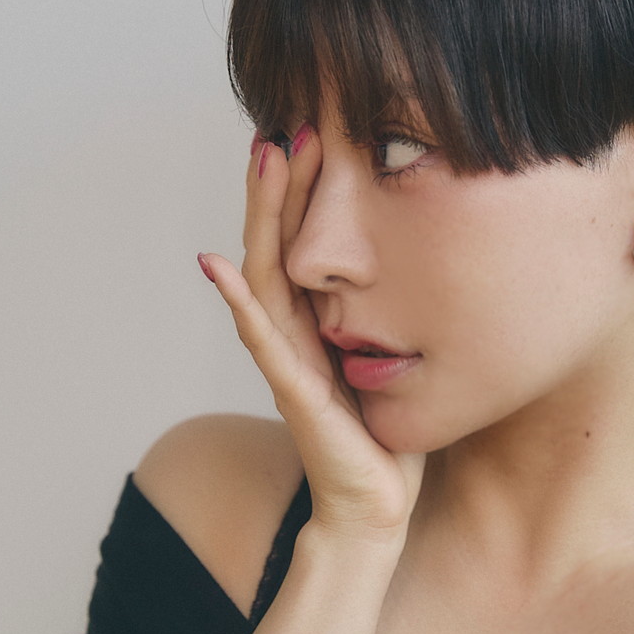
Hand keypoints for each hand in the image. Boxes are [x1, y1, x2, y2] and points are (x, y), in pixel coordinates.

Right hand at [198, 126, 425, 540]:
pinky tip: (220, 267)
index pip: (300, 244)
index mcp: (314, 324)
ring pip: (263, 276)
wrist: (376, 507)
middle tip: (282, 126)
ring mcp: (287, 362)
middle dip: (277, 186)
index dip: (300, 192)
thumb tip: (413, 262)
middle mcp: (291, 335)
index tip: (308, 133)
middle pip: (273, 246)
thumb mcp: (393, 356)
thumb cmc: (385, 435)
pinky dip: (239, 303)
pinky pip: (264, 341)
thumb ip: (386, 316)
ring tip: (264, 162)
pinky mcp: (295, 394)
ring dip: (261, 217)